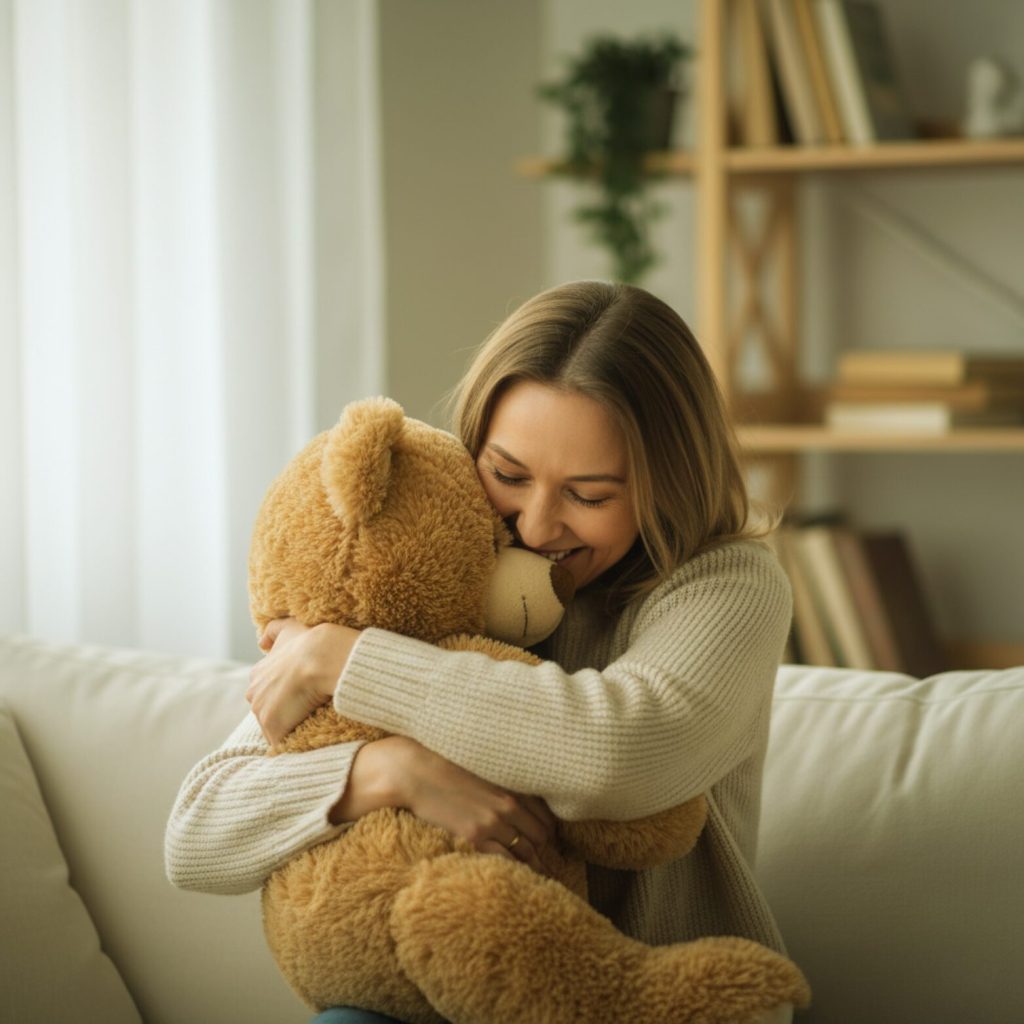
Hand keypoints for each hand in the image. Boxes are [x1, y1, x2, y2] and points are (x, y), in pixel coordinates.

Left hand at [247, 619, 360, 745]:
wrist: (321, 656)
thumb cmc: (309, 641)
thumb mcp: (289, 627)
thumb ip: (273, 631)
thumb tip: (261, 642)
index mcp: (256, 675)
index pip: (267, 693)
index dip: (284, 696)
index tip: (301, 696)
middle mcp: (253, 694)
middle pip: (268, 711)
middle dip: (284, 714)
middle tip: (307, 711)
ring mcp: (262, 712)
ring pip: (275, 727)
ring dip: (290, 729)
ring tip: (311, 725)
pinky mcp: (274, 727)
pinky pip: (284, 741)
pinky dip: (295, 741)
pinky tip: (309, 737)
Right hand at [334, 736, 558, 874]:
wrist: (414, 771)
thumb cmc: (442, 764)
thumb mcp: (480, 767)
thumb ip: (500, 780)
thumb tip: (507, 789)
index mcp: (510, 783)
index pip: (545, 812)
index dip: (549, 827)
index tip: (549, 837)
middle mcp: (508, 802)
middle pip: (540, 833)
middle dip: (544, 847)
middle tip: (545, 858)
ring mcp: (493, 821)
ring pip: (526, 850)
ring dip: (533, 862)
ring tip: (537, 873)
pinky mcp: (475, 836)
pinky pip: (506, 860)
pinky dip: (515, 869)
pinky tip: (517, 876)